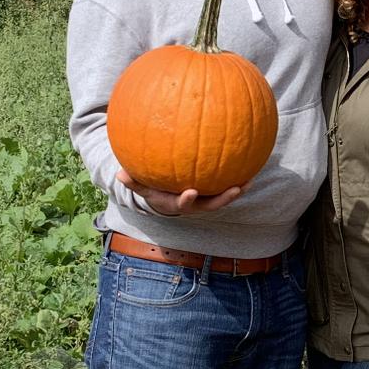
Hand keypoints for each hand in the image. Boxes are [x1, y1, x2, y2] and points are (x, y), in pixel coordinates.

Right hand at [115, 168, 242, 215]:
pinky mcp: (214, 192)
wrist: (167, 198)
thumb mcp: (142, 187)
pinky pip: (226, 185)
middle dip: (223, 199)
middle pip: (211, 204)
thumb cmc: (154, 190)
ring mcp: (206, 200)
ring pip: (223, 197)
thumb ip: (132, 181)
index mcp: (178, 203)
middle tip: (235, 190)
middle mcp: (195, 204)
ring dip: (236, 190)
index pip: (184, 203)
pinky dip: (237, 177)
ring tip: (250, 180)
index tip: (191, 192)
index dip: (188, 199)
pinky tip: (248, 164)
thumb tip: (119, 173)